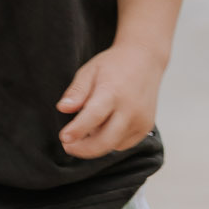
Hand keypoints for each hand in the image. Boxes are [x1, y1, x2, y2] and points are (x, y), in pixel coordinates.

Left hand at [57, 40, 166, 157]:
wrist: (145, 59)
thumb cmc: (115, 65)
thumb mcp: (89, 71)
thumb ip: (76, 91)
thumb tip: (63, 108)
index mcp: (113, 91)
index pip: (93, 116)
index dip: (77, 130)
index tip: (64, 137)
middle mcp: (130, 109)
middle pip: (105, 141)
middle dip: (83, 149)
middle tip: (67, 145)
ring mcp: (140, 120)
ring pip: (113, 145)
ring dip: (97, 143)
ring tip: (90, 125)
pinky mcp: (145, 128)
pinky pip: (123, 144)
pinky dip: (111, 141)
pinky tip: (106, 125)